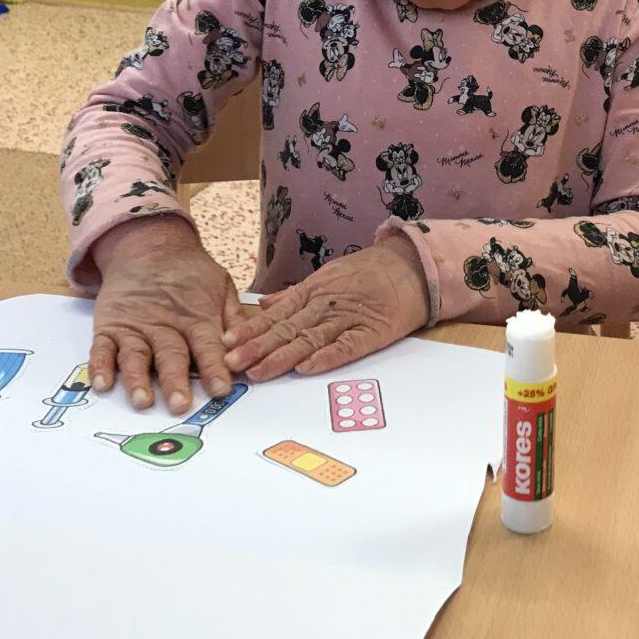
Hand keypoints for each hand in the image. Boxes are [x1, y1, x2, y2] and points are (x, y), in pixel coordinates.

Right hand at [88, 216, 239, 413]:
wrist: (148, 244)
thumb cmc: (190, 272)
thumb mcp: (220, 286)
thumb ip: (233, 317)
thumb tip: (247, 346)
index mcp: (196, 319)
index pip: (207, 347)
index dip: (214, 368)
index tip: (221, 390)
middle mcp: (165, 326)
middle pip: (171, 356)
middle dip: (176, 381)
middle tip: (180, 404)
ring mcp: (135, 327)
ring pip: (136, 356)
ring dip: (137, 379)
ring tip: (142, 400)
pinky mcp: (110, 326)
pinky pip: (102, 349)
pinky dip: (99, 366)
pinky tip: (101, 383)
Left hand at [222, 235, 429, 380]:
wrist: (411, 267)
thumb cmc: (369, 272)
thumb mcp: (327, 275)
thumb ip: (294, 294)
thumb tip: (263, 304)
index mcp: (313, 292)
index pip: (275, 315)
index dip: (251, 330)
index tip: (226, 343)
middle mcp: (325, 305)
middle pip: (286, 328)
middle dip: (256, 347)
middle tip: (231, 363)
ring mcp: (347, 319)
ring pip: (309, 339)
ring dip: (281, 356)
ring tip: (258, 371)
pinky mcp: (370, 333)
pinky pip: (345, 348)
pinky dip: (325, 357)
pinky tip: (306, 368)